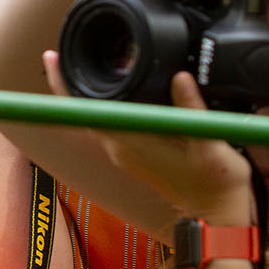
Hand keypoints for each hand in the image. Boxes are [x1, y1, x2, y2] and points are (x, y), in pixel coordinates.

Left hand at [42, 51, 253, 227]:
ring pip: (93, 115)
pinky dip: (102, 103)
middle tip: (57, 51)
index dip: (65, 84)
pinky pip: (108, 121)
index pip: (85, 110)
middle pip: (81, 109)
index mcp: (131, 143)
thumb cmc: (217, 184)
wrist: (217, 216)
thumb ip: (193, 112)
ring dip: (84, 91)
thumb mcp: (213, 146)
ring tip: (77, 61)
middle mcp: (120, 147)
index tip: (51, 59)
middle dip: (68, 80)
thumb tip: (180, 78)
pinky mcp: (133, 152)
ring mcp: (124, 151)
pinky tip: (112, 87)